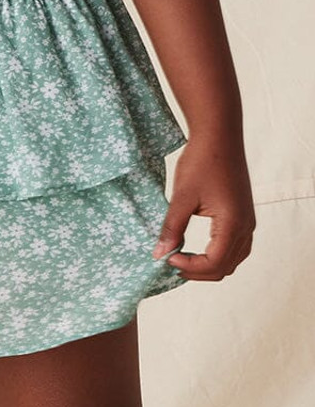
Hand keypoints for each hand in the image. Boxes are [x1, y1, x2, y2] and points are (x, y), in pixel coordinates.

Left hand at [151, 134, 255, 280]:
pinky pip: (236, 247)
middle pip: (226, 267)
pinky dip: (218, 254)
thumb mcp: (182, 196)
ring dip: (210, 265)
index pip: (214, 263)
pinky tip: (198, 247)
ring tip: (183, 257)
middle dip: (199, 271)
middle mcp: (246, 227)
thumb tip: (159, 254)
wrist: (219, 135)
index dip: (190, 267)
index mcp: (233, 225)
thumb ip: (172, 227)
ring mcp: (248, 221)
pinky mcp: (244, 214)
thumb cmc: (201, 161)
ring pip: (233, 259)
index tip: (168, 257)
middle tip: (172, 261)